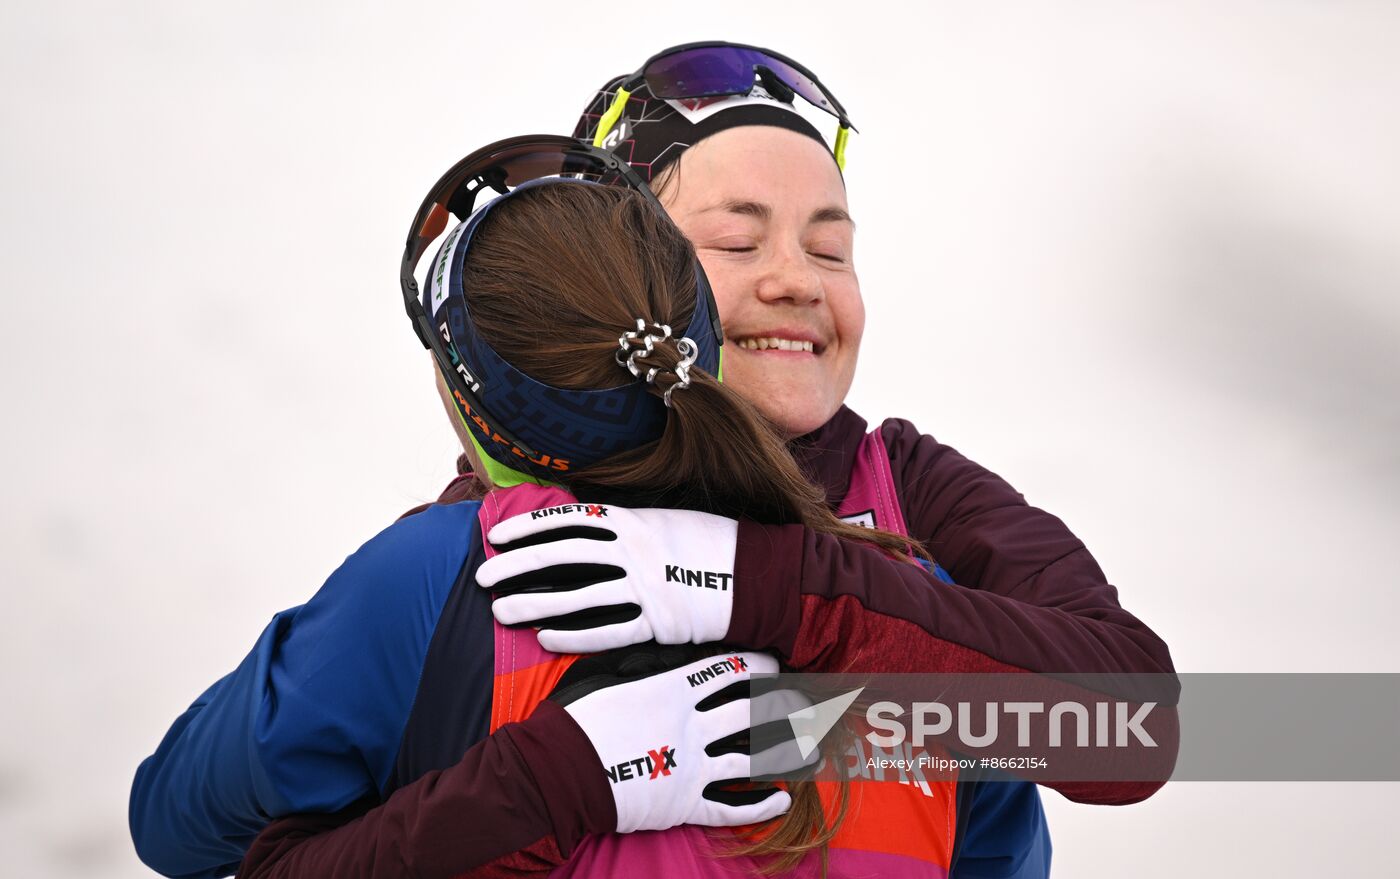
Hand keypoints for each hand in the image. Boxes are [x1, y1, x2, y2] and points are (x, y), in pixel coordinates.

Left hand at [478, 503, 738, 652]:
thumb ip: (626, 528)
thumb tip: (588, 532)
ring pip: (575, 595)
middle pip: (559, 556)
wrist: (756, 573)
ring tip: (501, 610)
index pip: (566, 522)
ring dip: (534, 603)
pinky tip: (546, 638)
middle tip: (483, 576)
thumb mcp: (665, 521)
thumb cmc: (712, 543)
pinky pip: (606, 631)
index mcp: (632, 521)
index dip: (527, 529)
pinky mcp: (656, 622)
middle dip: (517, 566)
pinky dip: (573, 635)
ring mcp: (643, 587)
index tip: (497, 537)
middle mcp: (631, 551)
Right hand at [549, 649, 798, 832]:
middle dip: (784, 706)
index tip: (774, 665)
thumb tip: (669, 651)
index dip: (759, 666)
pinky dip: (760, 806)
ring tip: (811, 751)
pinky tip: (782, 800)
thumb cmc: (576, 718)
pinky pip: (732, 807)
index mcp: (673, 689)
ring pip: (754, 760)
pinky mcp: (684, 804)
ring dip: (786, 755)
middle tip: (803, 703)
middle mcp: (692, 726)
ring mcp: (692, 766)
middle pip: (753, 712)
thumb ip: (645, 664)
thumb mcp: (609, 675)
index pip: (730, 671)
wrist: (555, 772)